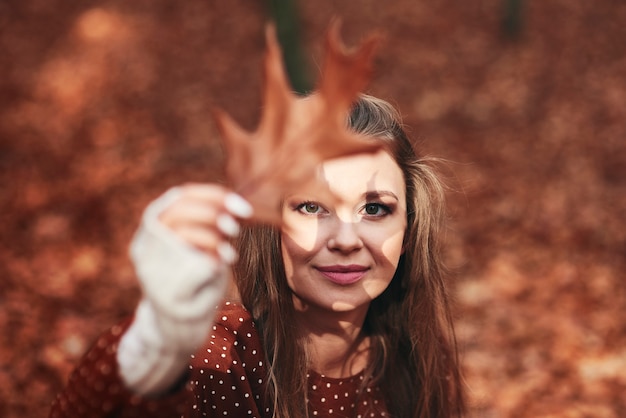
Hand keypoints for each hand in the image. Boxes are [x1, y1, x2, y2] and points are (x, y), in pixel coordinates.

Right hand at [117, 184, 251, 394]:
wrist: (178, 330)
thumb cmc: (197, 282)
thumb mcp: (200, 247)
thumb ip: (209, 225)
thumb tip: (234, 204)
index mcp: (151, 231)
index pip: (177, 198)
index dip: (211, 196)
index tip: (241, 205)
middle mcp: (144, 249)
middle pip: (176, 213)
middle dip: (212, 213)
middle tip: (235, 226)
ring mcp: (151, 273)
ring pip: (182, 236)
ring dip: (213, 238)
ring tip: (229, 249)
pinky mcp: (165, 295)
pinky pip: (194, 266)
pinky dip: (214, 260)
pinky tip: (221, 264)